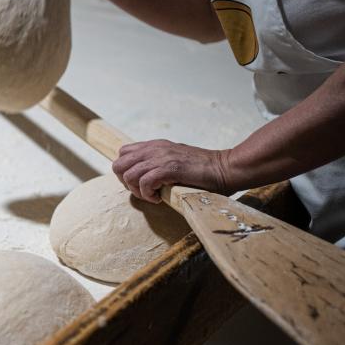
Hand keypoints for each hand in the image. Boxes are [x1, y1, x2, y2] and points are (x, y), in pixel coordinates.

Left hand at [112, 140, 235, 202]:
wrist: (226, 168)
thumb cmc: (203, 170)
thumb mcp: (176, 160)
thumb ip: (159, 163)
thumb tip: (144, 177)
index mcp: (155, 145)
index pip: (123, 154)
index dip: (126, 172)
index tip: (141, 184)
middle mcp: (154, 149)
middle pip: (118, 164)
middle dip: (126, 182)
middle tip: (144, 191)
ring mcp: (161, 157)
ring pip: (129, 175)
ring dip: (138, 191)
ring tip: (153, 196)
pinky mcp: (170, 168)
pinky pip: (144, 182)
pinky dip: (148, 194)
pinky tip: (159, 198)